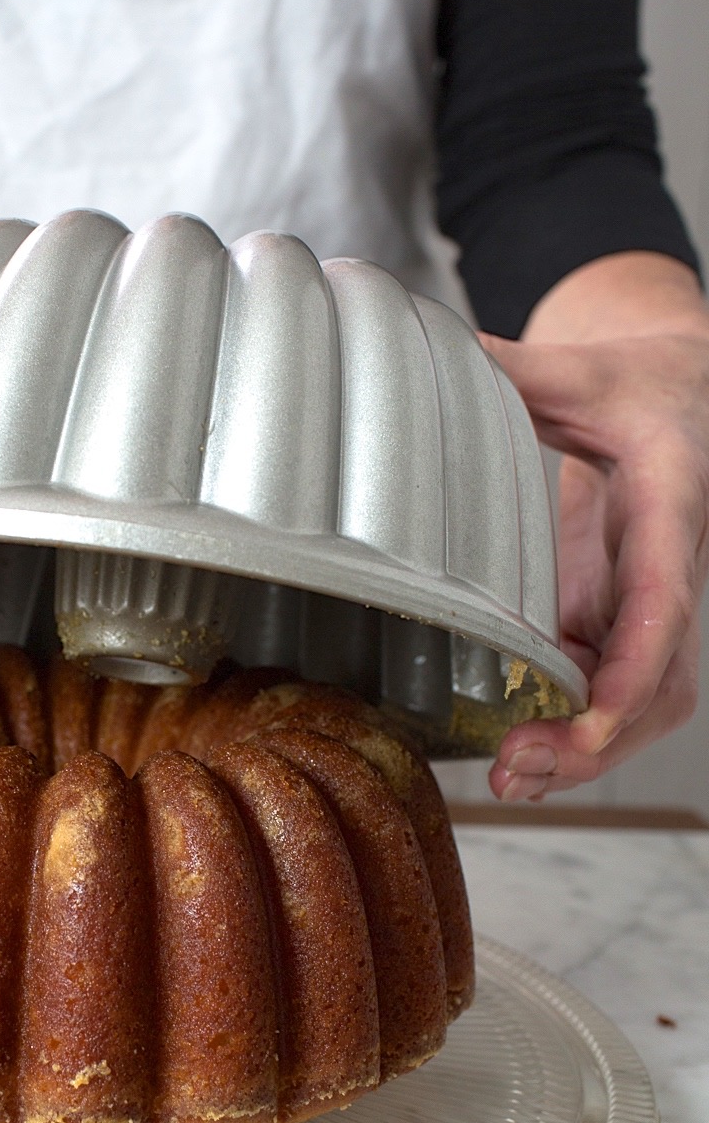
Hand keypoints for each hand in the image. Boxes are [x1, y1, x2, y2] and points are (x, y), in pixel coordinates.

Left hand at [481, 253, 708, 799]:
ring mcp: (654, 603)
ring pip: (649, 701)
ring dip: (588, 751)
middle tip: (521, 766)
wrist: (681, 395)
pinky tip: (522, 759)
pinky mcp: (624, 620)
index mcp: (671, 501)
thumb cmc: (634, 384)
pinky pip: (616, 694)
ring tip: (513, 778)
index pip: (665, 593)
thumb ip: (514, 366)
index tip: (596, 712)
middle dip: (603, 735)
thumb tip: (442, 345)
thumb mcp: (577, 368)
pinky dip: (576, 734)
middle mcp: (676, 566)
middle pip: (666, 677)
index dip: (636, 661)